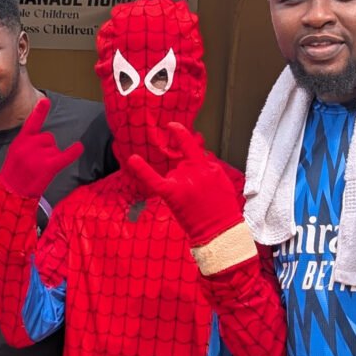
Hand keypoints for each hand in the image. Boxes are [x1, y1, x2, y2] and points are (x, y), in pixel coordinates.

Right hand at [0, 98, 83, 199]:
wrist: (11, 192)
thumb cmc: (14, 173)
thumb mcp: (15, 152)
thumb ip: (27, 142)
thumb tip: (46, 137)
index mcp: (20, 140)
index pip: (32, 123)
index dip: (40, 112)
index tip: (45, 100)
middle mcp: (30, 145)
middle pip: (48, 137)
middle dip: (46, 148)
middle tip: (35, 163)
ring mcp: (39, 156)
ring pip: (54, 148)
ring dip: (50, 157)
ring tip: (38, 170)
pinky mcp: (48, 167)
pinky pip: (64, 156)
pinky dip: (73, 152)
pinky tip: (79, 147)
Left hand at [124, 122, 241, 246]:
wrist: (220, 230)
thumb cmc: (223, 209)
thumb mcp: (222, 182)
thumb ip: (209, 168)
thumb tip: (199, 158)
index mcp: (209, 167)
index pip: (193, 147)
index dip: (181, 135)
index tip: (172, 126)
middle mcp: (196, 170)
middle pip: (183, 165)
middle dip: (188, 177)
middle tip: (198, 197)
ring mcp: (184, 181)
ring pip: (174, 175)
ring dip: (179, 185)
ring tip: (193, 203)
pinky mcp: (173, 193)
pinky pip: (154, 179)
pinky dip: (142, 169)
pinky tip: (133, 159)